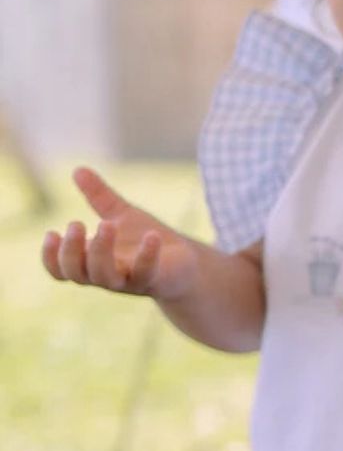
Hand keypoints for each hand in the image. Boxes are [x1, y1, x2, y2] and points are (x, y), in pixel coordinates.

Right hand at [42, 167, 198, 301]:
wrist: (184, 262)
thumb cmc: (146, 241)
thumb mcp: (121, 214)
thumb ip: (99, 196)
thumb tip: (78, 169)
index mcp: (92, 262)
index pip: (61, 270)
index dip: (51, 256)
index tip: (52, 233)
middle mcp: (107, 276)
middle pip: (77, 274)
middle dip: (72, 251)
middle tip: (76, 223)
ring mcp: (129, 281)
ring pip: (105, 277)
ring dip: (101, 251)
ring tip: (107, 224)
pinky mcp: (154, 281)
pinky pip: (145, 273)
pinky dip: (147, 255)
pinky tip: (151, 235)